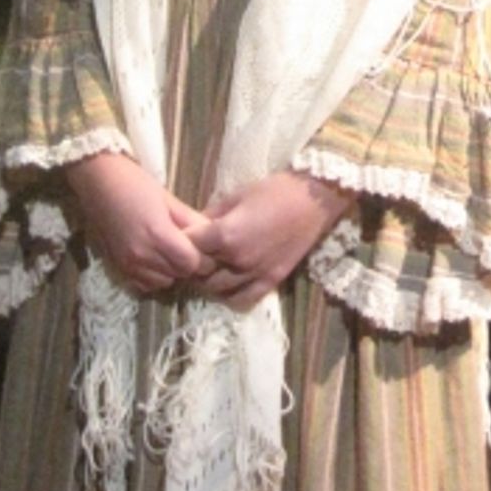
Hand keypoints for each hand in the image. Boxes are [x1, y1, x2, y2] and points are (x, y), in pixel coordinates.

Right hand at [66, 152, 208, 292]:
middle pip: (179, 274)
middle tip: (190, 247)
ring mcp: (127, 264)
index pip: (191, 263)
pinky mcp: (117, 268)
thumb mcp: (168, 199)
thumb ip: (190, 220)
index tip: (206, 248)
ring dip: (171, 271)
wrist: (98, 182)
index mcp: (158, 235)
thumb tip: (212, 234)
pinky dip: (154, 276)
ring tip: (171, 251)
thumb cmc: (135, 184)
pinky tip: (155, 259)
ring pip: (163, 282)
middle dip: (189, 263)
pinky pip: (144, 285)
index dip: (203, 257)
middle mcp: (142, 255)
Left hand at [186, 172, 353, 310]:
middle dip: (190, 262)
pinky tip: (226, 285)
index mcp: (226, 235)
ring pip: (216, 289)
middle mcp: (236, 260)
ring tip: (206, 268)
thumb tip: (192, 226)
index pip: (188, 246)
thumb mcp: (237, 195)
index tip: (177, 237)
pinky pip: (242, 300)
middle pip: (199, 272)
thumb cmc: (275, 190)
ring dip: (206, 280)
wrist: (313, 199)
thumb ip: (211, 215)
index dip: (179, 241)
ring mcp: (254, 274)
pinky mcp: (270, 282)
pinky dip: (229, 296)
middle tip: (189, 254)